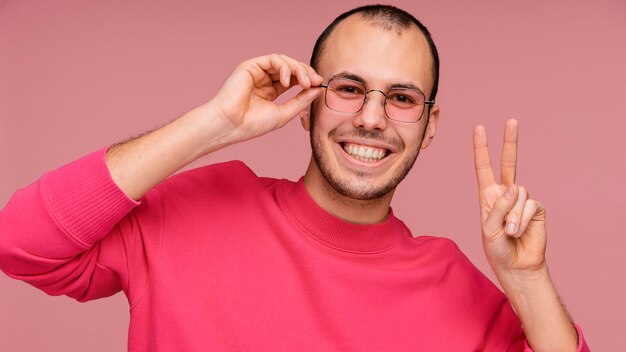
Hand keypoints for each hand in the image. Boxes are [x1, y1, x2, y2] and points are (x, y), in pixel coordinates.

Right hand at [208, 53, 323, 141]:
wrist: (230, 125)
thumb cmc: (252, 124)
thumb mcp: (284, 113)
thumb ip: (301, 100)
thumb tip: (318, 89)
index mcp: (271, 91)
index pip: (294, 79)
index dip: (308, 80)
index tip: (319, 85)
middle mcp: (264, 79)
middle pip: (291, 68)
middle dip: (306, 72)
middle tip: (315, 81)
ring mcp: (257, 72)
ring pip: (284, 61)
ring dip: (298, 69)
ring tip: (304, 82)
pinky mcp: (251, 66)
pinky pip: (273, 59)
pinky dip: (284, 67)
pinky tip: (287, 80)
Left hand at [473, 119, 546, 274]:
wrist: (516, 265)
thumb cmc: (497, 248)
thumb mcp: (489, 229)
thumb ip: (499, 207)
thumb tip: (515, 186)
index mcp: (488, 196)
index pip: (484, 168)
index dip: (481, 149)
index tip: (479, 128)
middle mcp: (505, 194)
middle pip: (508, 164)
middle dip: (510, 142)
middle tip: (512, 120)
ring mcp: (522, 200)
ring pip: (519, 193)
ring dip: (513, 216)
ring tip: (509, 232)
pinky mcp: (536, 208)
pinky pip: (529, 205)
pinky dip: (522, 219)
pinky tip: (520, 232)